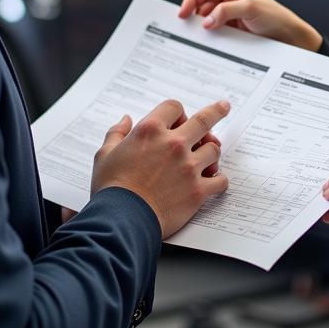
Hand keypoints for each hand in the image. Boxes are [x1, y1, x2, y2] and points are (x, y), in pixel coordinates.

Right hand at [91, 99, 229, 237]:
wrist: (121, 221)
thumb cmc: (111, 189)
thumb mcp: (104, 155)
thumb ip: (116, 133)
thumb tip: (125, 119)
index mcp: (150, 131)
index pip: (173, 107)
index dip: (177, 112)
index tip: (181, 118)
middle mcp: (173, 144)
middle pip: (204, 120)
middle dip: (217, 111)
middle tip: (224, 106)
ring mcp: (188, 167)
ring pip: (214, 149)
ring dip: (211, 152)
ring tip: (208, 157)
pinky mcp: (198, 190)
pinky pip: (220, 180)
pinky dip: (219, 180)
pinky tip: (214, 181)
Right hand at [178, 0, 321, 51]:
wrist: (292, 39)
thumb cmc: (278, 18)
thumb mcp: (251, 8)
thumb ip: (226, 11)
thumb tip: (206, 20)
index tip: (182, 12)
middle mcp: (232, 2)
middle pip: (204, 6)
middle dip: (194, 15)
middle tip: (186, 27)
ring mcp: (232, 19)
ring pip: (209, 21)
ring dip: (203, 29)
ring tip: (198, 36)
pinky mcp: (234, 34)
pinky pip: (217, 34)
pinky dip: (211, 38)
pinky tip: (210, 43)